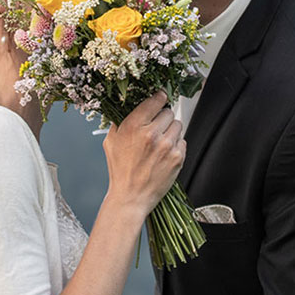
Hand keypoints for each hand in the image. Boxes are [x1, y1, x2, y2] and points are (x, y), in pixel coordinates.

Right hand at [103, 92, 185, 220]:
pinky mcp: (177, 157)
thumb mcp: (111, 141)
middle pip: (169, 112)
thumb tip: (129, 105)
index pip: (155, 100)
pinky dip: (175, 145)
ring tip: (160, 142)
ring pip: (178, 125)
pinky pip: (183, 141)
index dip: (159, 97)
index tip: (161, 97)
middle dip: (163, 118)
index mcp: (134, 126)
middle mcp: (151, 134)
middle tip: (156, 127)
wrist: (131, 197)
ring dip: (171, 130)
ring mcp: (166, 145)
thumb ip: (120, 121)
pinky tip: (164, 153)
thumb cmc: (120, 170)